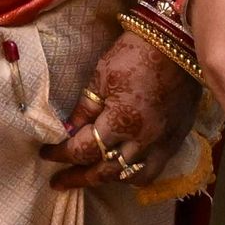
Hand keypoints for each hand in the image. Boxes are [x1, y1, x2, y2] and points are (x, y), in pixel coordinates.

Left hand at [39, 29, 199, 191]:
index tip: (46, 154)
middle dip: (79, 177)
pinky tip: (123, 168)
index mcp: (121, 122)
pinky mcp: (177, 139)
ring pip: (133, 177)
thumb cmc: (134, 54)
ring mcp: (163, 143)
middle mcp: (144, 140)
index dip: (61, 154)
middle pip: (106, 172)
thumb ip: (85, 109)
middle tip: (60, 181)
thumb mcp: (101, 77)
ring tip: (92, 176)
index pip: (83, 150)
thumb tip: (69, 131)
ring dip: (110, 179)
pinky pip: (155, 168)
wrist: (176, 43)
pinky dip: (136, 173)